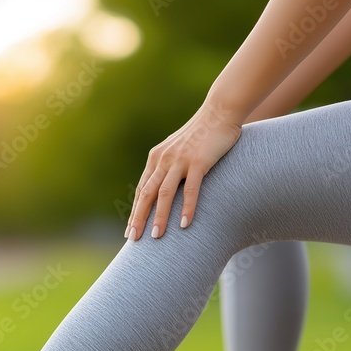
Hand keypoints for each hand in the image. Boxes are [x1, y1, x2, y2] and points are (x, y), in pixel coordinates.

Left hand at [126, 103, 241, 240]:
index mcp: (157, 158)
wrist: (220, 111)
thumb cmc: (202, 133)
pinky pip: (190, 189)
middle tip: (133, 239)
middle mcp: (164, 159)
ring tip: (156, 237)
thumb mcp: (179, 148)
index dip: (135, 211)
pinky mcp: (198, 162)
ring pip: (164, 194)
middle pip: (146, 194)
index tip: (130, 231)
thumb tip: (166, 187)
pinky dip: (186, 208)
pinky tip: (184, 224)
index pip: (141, 190)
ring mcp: (180, 160)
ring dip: (159, 217)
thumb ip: (170, 166)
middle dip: (139, 218)